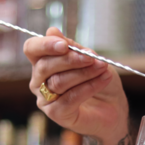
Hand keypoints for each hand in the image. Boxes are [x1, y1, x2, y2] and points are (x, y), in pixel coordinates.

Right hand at [24, 28, 128, 144]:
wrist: (113, 105)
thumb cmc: (98, 78)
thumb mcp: (89, 57)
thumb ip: (72, 46)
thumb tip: (52, 31)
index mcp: (42, 61)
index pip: (32, 49)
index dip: (45, 45)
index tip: (64, 44)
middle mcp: (39, 80)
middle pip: (45, 66)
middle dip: (70, 59)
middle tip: (92, 57)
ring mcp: (45, 99)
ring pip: (58, 82)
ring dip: (84, 73)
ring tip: (102, 68)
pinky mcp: (56, 114)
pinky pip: (70, 98)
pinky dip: (89, 87)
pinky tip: (103, 80)